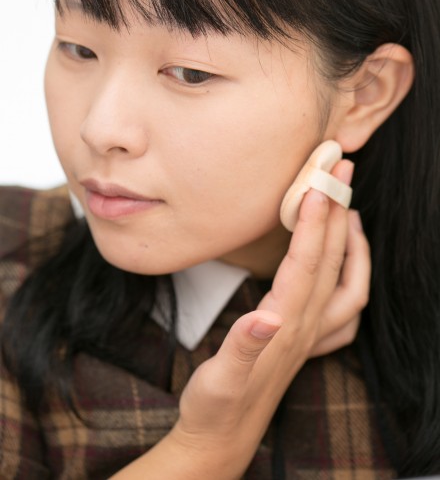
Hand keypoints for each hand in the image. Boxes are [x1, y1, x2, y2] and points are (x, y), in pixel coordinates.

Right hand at [169, 160, 369, 476]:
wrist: (223, 438)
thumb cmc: (215, 406)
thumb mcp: (219, 382)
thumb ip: (241, 349)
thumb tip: (264, 319)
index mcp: (284, 328)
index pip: (304, 264)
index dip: (312, 223)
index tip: (316, 184)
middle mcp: (306, 329)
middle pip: (330, 261)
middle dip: (337, 212)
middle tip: (340, 171)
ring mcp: (311, 337)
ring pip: (347, 282)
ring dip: (352, 241)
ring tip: (349, 207)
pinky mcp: (308, 344)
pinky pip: (346, 309)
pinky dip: (353, 278)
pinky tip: (345, 263)